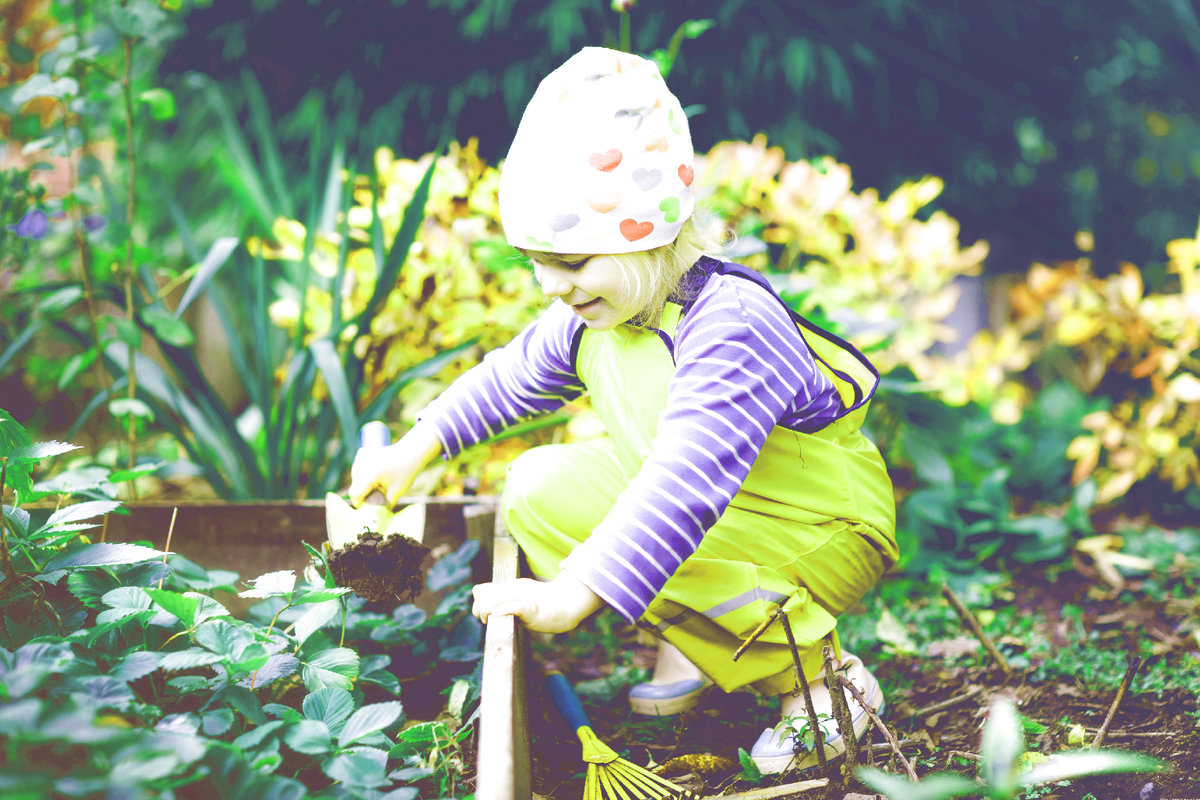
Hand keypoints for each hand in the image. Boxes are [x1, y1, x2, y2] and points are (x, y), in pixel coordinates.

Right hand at [347, 422, 442, 506]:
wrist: (411, 452)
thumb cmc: (406, 472)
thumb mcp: (396, 492)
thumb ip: (384, 505)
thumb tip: (376, 517)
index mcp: (368, 474)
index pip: (354, 494)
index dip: (360, 503)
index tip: (368, 507)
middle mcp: (361, 464)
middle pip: (355, 486)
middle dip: (365, 492)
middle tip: (380, 492)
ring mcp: (361, 457)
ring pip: (356, 477)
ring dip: (364, 483)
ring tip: (380, 480)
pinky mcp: (362, 453)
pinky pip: (358, 468)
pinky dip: (365, 472)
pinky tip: (377, 471)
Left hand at [472, 571, 604, 632]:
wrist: (567, 604)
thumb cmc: (544, 605)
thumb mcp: (521, 598)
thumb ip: (506, 601)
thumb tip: (490, 610)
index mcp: (509, 587)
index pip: (480, 590)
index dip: (478, 602)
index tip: (485, 613)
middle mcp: (512, 590)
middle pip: (482, 596)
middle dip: (479, 610)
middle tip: (486, 619)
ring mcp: (521, 598)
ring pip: (494, 601)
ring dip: (486, 611)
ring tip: (491, 618)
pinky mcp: (531, 608)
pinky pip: (514, 607)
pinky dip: (503, 610)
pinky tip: (498, 614)